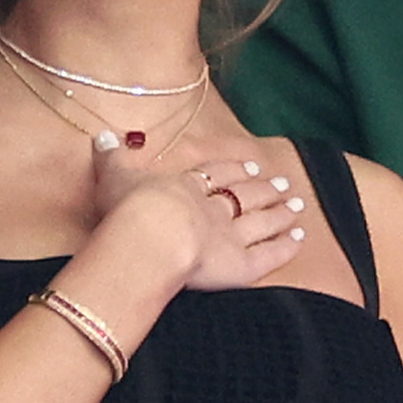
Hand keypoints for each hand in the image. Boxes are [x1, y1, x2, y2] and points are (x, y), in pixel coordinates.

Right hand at [94, 145, 306, 292]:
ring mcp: (231, 238)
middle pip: (244, 197)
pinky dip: (286, 247)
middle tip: (283, 182)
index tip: (249, 166)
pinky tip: (300, 239)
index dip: (232, 171)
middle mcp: (213, 210)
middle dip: (264, 189)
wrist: (150, 238)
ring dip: (280, 213)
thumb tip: (101, 136)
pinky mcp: (241, 267)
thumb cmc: (128, 209)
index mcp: (185, 189)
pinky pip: (269, 257)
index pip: (214, 176)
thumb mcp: (114, 177)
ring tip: (297, 205)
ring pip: (261, 223)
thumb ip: (111, 158)